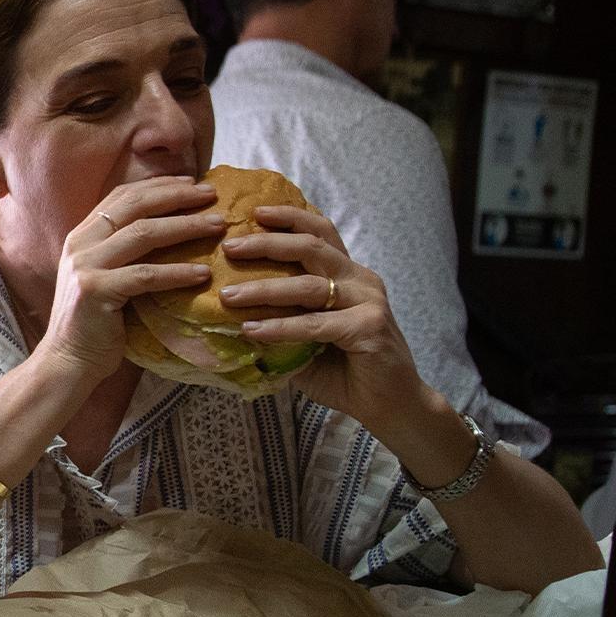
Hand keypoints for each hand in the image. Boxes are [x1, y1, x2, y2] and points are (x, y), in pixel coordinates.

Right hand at [38, 176, 221, 383]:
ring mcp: (85, 265)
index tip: (192, 182)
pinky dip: (177, 272)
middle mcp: (80, 243)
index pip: (122, 195)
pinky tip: (203, 274)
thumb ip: (124, 252)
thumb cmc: (94, 322)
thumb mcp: (105, 276)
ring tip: (218, 227)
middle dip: (177, 196)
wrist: (67, 360)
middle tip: (212, 194)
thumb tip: (169, 230)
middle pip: (135, 206)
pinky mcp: (95, 290)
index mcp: (82, 235)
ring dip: (186, 227)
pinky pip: (145, 275)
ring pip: (143, 234)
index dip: (158, 185)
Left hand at [218, 205, 423, 422]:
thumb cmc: (342, 368)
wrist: (388, 403)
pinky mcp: (369, 328)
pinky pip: (316, 324)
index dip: (289, 217)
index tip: (253, 212)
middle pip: (311, 248)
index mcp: (347, 274)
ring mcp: (368, 301)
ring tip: (228, 295)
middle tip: (229, 247)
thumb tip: (228, 306)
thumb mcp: (304, 336)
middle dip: (267, 243)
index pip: (319, 232)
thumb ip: (279, 316)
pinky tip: (252, 331)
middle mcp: (360, 280)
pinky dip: (281, 327)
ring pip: (309, 285)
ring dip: (264, 289)